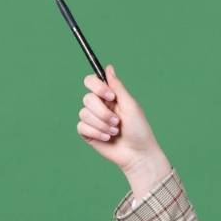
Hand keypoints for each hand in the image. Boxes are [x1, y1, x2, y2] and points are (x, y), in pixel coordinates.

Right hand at [75, 65, 170, 194]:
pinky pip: (82, 126)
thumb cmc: (138, 129)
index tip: (110, 97)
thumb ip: (118, 87)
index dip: (97, 87)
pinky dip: (96, 133)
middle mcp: (99, 106)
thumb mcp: (130, 105)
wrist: (137, 154)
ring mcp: (93, 119)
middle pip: (87, 99)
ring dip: (102, 125)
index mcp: (109, 96)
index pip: (92, 81)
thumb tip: (109, 67)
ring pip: (84, 113)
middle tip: (117, 122)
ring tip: (114, 132)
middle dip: (103, 112)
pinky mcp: (88, 133)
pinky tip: (107, 138)